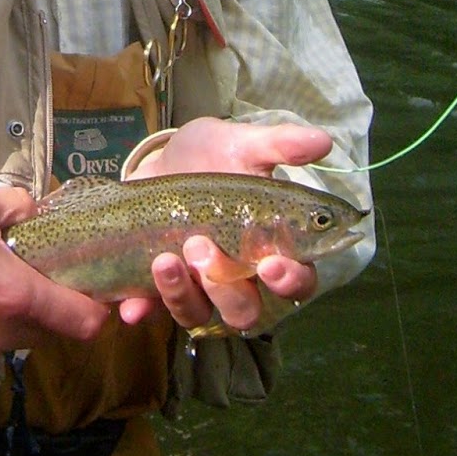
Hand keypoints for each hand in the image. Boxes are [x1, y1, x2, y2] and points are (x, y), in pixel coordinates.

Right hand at [0, 182, 108, 376]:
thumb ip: (21, 209)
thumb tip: (41, 214)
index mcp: (13, 296)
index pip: (84, 324)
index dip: (97, 307)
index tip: (91, 285)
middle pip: (44, 331)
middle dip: (43, 303)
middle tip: (21, 265)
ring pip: (5, 339)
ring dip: (3, 314)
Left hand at [116, 116, 329, 334]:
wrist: (157, 157)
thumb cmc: (209, 156)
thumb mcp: (241, 143)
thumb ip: (280, 145)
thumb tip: (323, 141)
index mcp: (270, 248)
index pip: (296, 281)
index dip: (290, 281)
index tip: (271, 264)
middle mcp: (237, 277)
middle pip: (247, 311)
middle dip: (226, 288)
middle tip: (202, 247)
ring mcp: (196, 287)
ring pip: (200, 314)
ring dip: (183, 295)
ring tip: (165, 258)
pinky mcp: (157, 287)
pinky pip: (153, 312)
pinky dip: (144, 311)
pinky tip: (133, 306)